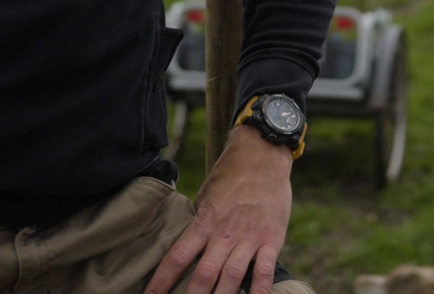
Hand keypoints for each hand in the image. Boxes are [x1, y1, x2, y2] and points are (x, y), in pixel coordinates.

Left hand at [146, 124, 293, 293]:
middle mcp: (225, 233)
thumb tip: (186, 244)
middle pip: (203, 274)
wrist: (263, 154)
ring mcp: (249, 237)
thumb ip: (198, 222)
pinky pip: (265, 270)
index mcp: (204, 221)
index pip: (177, 257)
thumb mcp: (206, 196)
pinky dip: (260, 291)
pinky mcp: (272, 238)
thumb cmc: (230, 175)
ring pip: (232, 277)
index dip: (161, 281)